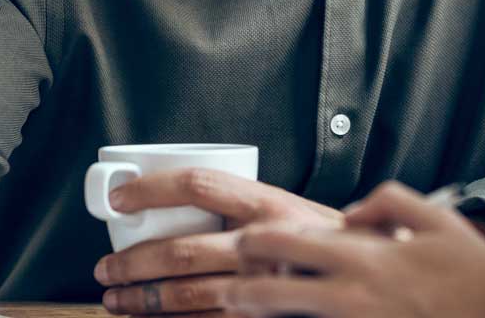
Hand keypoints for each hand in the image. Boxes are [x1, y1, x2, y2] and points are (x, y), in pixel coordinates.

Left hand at [93, 170, 343, 315]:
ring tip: (116, 298)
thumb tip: (183, 192)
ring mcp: (263, 287)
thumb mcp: (300, 212)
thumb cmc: (335, 245)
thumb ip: (254, 205)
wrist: (379, 279)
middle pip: (181, 251)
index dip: (151, 190)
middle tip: (105, 267)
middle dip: (133, 262)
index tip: (120, 199)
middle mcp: (264, 244)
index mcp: (270, 204)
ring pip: (187, 295)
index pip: (198, 185)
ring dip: (142, 299)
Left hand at [224, 183, 484, 317]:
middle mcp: (351, 295)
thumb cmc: (472, 272)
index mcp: (364, 255)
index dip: (254, 243)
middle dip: (241, 290)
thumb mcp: (436, 217)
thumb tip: (350, 215)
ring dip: (262, 316)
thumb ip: (386, 200)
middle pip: (269, 291)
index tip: (246, 246)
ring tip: (249, 312)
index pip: (283, 242)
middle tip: (233, 290)